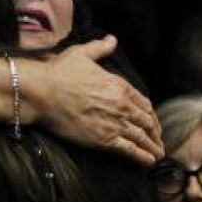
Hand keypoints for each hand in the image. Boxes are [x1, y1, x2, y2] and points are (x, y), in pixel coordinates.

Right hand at [30, 36, 162, 166]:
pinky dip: (141, 157)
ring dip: (152, 148)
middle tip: (158, 142)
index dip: (151, 116)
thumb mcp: (81, 54)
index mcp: (120, 86)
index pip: (144, 104)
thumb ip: (100, 48)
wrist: (42, 93)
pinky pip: (129, 150)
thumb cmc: (59, 73)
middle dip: (155, 134)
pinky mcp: (103, 140)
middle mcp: (122, 106)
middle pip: (147, 122)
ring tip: (157, 156)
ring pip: (141, 138)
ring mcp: (115, 124)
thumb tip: (111, 40)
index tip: (153, 123)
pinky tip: (148, 162)